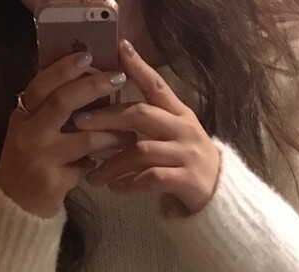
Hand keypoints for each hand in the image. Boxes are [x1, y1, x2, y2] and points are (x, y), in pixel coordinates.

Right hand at [0, 53, 136, 218]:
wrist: (15, 208)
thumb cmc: (28, 165)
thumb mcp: (31, 133)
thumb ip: (50, 112)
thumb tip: (85, 82)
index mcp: (22, 116)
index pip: (42, 84)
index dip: (64, 68)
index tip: (88, 56)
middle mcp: (29, 133)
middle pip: (62, 102)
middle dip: (93, 87)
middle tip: (118, 79)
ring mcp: (41, 158)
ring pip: (83, 138)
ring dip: (110, 133)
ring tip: (128, 133)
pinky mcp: (53, 181)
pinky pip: (85, 167)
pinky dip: (99, 163)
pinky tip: (110, 163)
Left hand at [74, 41, 220, 215]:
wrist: (219, 194)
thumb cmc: (188, 162)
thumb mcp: (175, 133)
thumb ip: (151, 121)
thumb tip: (111, 113)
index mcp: (179, 113)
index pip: (156, 85)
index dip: (139, 67)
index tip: (120, 48)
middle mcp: (182, 129)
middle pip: (140, 115)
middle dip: (107, 118)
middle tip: (79, 123)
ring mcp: (185, 154)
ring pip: (141, 151)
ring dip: (112, 163)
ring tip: (92, 176)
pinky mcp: (186, 179)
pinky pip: (152, 178)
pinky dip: (130, 183)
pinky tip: (115, 189)